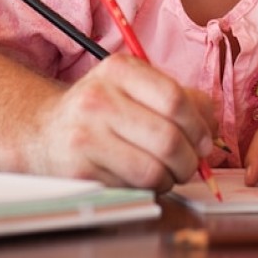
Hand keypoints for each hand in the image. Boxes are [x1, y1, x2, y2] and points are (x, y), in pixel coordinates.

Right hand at [16, 54, 216, 192]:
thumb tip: (213, 122)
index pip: (175, 98)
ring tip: (171, 173)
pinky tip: (147, 179)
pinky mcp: (79, 170)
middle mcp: (99, 98)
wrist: (43, 131)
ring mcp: (86, 135)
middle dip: (190, 158)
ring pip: (153, 168)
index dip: (199, 124)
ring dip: (172, 177)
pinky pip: (132, 186)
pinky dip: (150, 188)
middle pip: (168, 137)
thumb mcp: (134, 86)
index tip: (206, 139)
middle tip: (192, 163)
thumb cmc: (101, 109)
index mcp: (120, 70)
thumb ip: (178, 96)